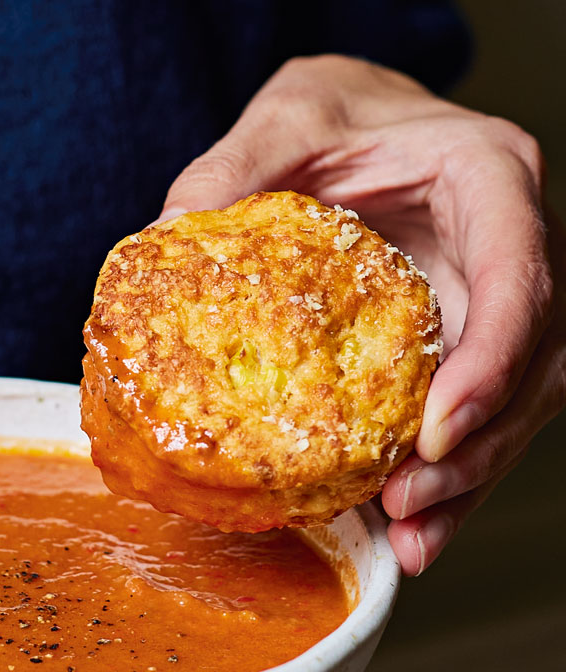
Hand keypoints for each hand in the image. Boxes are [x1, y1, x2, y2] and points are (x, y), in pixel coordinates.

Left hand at [158, 55, 564, 573]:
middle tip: (405, 503)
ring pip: (519, 406)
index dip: (493, 359)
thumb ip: (233, 167)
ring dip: (469, 481)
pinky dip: (445, 479)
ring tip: (408, 539)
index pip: (520, 274)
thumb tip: (164, 236)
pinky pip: (474, 420)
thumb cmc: (333, 112)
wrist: (356, 123)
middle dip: (480, 444)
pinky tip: (406, 531)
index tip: (439, 430)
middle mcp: (510, 249)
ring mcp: (493, 304)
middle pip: (536, 361)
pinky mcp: (463, 346)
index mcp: (489, 181)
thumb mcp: (284, 116)